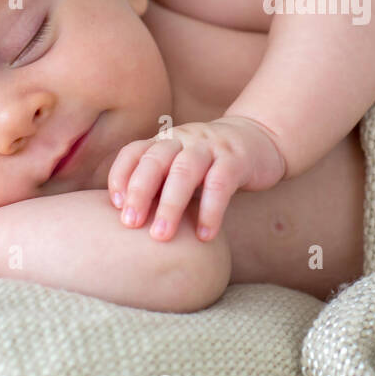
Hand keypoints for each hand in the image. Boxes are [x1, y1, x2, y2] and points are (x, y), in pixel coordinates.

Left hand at [107, 116, 286, 242]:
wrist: (259, 140)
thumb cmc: (210, 165)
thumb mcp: (181, 168)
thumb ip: (158, 185)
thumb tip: (122, 225)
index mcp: (165, 142)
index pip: (134, 152)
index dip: (120, 176)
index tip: (115, 206)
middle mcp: (184, 139)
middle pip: (155, 160)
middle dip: (140, 192)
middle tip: (131, 224)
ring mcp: (211, 147)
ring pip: (184, 171)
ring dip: (170, 204)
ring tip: (162, 236)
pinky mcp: (236, 159)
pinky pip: (220, 184)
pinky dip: (210, 211)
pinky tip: (204, 236)